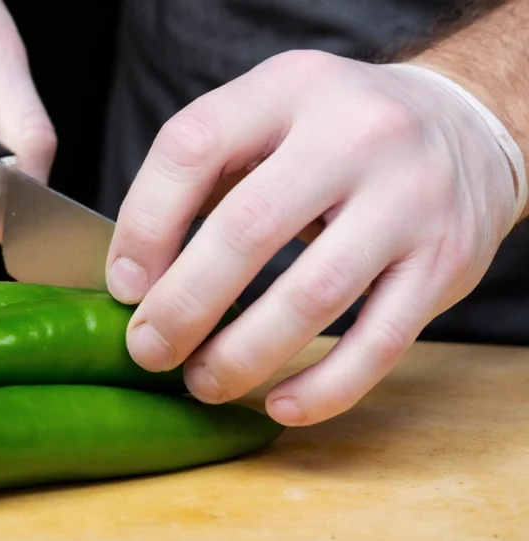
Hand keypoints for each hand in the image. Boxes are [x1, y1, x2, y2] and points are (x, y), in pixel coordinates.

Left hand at [105, 50, 521, 426]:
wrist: (463, 124)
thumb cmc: (336, 133)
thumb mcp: (269, 117)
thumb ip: (204, 179)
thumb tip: (135, 278)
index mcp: (289, 89)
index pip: (193, 147)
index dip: (144, 224)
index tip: (123, 286)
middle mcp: (356, 135)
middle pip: (247, 229)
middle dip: (183, 306)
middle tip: (148, 351)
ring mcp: (410, 200)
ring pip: (313, 297)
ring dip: (243, 356)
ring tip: (202, 382)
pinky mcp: (445, 263)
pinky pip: (380, 343)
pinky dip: (324, 387)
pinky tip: (278, 406)